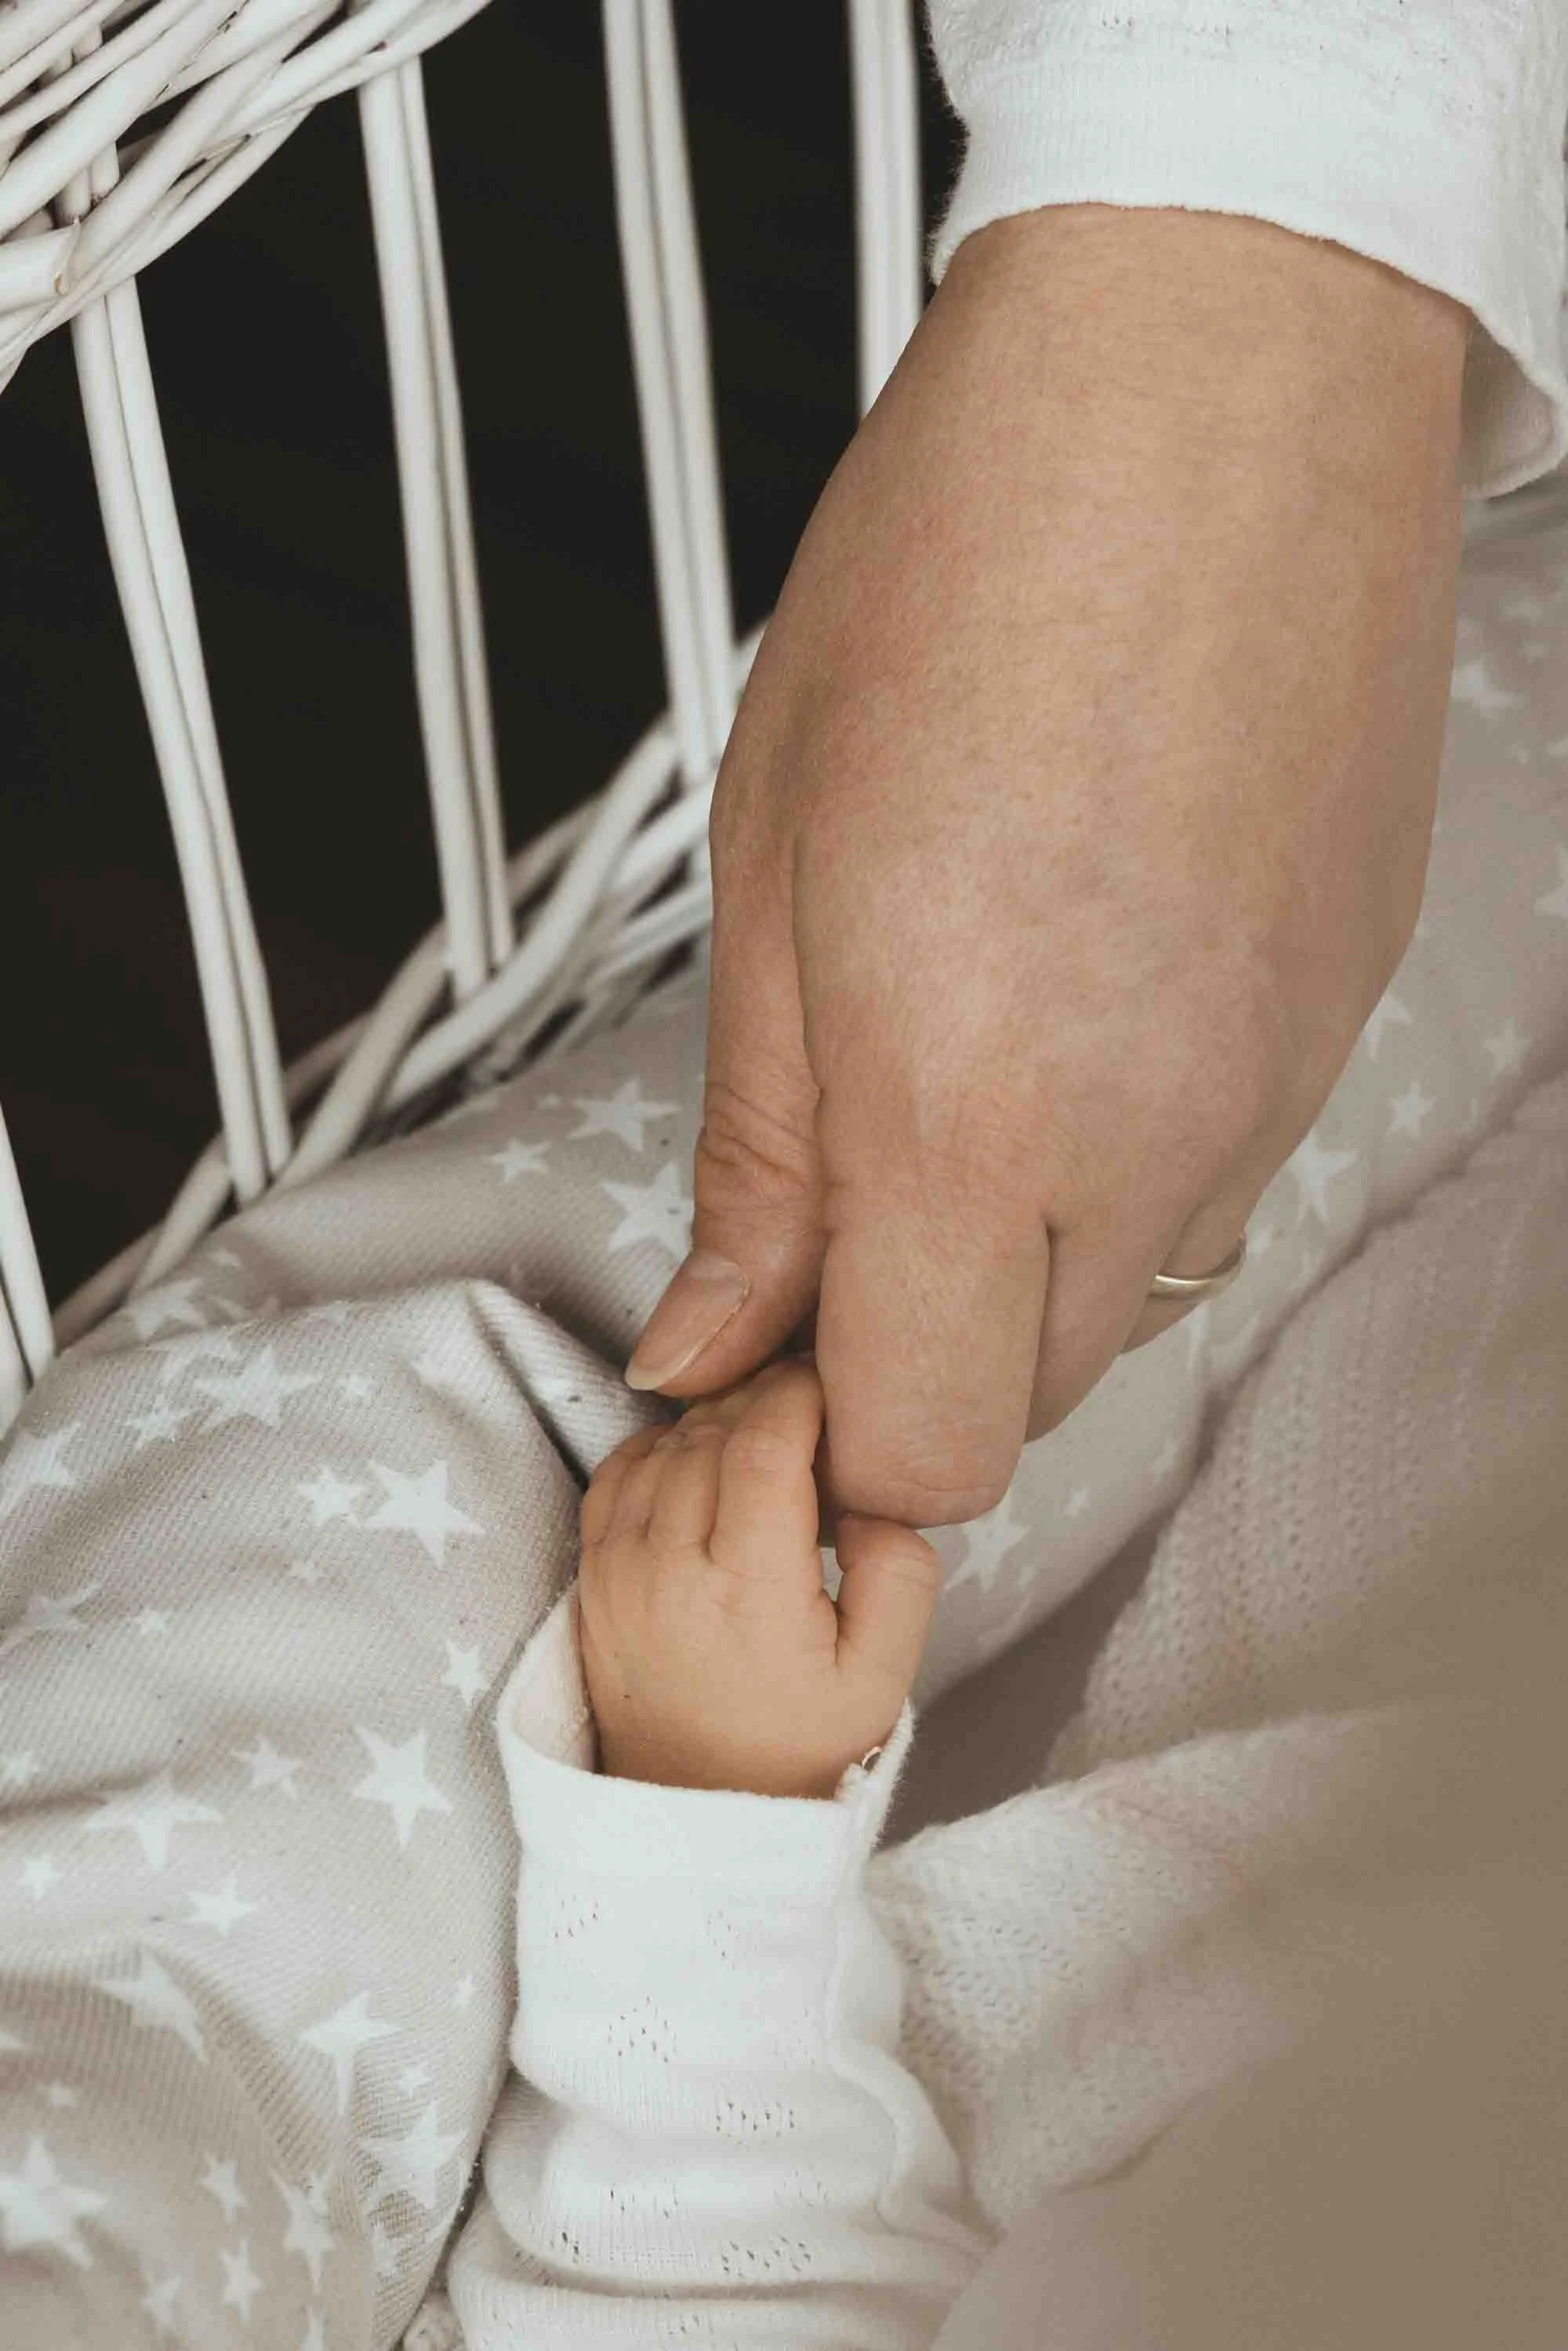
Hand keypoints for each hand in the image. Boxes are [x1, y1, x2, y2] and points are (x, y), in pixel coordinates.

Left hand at [578, 1358, 938, 1797]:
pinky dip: (662, 1447)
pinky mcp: (590, 1579)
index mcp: (746, 1590)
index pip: (763, 1441)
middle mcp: (667, 1570)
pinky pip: (618, 1473)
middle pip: (710, 1429)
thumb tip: (865, 1495)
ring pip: (661, 1442)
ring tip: (766, 1435)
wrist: (696, 1823)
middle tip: (810, 1405)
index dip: (800, 1391)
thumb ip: (900, 1571)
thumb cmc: (798, 1749)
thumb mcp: (885, 1675)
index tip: (833, 1385)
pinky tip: (704, 1461)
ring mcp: (616, 1572)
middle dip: (763, 1395)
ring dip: (714, 1419)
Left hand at [624, 203, 1468, 1528]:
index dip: (824, 1441)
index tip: (766, 1360)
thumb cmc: (966, 566)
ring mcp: (1271, 1088)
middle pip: (1022, 1405)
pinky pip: (1219, 1184)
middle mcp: (1150, 1138)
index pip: (918, 1450)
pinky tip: (1081, 1005)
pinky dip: (1128, 1162)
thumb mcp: (773, 862)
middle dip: (911, 1356)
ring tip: (962, 1068)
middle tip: (839, 1202)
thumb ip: (757, 1149)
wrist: (1213, 381)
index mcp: (966, 1108)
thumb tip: (715, 1339)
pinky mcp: (1338, 1025)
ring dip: (1021, 1263)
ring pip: (1128, 1304)